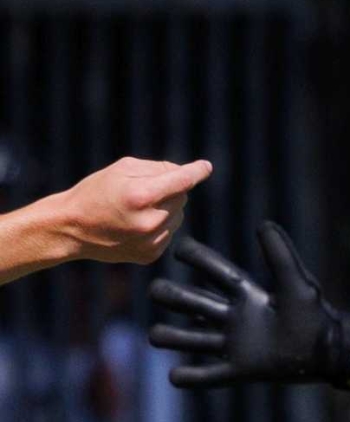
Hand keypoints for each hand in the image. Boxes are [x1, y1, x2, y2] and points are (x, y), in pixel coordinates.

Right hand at [54, 157, 211, 263]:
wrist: (70, 229)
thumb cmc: (95, 193)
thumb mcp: (122, 169)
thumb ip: (158, 168)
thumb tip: (187, 173)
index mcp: (142, 196)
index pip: (183, 180)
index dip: (197, 171)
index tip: (206, 167)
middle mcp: (150, 221)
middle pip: (182, 196)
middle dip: (170, 190)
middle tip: (142, 191)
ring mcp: (151, 241)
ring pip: (178, 215)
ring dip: (166, 209)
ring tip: (136, 210)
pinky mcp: (151, 254)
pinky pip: (169, 232)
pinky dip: (159, 226)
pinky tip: (135, 225)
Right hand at [148, 221, 349, 388]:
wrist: (330, 351)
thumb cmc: (315, 315)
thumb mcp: (297, 282)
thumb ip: (281, 256)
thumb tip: (263, 225)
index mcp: (249, 296)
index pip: (218, 274)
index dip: (200, 259)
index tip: (179, 247)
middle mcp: (237, 319)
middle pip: (197, 305)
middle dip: (175, 297)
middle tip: (157, 290)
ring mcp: (236, 345)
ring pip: (194, 340)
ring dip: (173, 337)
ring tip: (154, 334)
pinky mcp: (241, 371)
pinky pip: (210, 376)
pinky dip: (191, 378)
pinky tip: (175, 376)